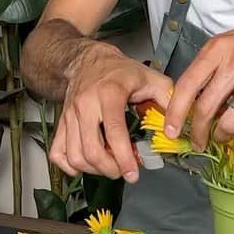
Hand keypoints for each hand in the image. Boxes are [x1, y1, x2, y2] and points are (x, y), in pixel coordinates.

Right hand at [50, 42, 172, 182]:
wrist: (89, 60)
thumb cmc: (120, 71)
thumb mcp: (151, 78)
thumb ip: (168, 101)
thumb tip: (175, 128)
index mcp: (109, 94)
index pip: (114, 132)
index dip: (124, 158)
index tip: (133, 173)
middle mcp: (85, 105)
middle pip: (91, 150)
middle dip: (110, 169)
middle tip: (125, 171)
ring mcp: (70, 115)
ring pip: (75, 156)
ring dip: (94, 170)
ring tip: (110, 166)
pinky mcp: (61, 123)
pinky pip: (58, 153)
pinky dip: (71, 166)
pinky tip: (87, 164)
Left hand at [164, 15, 233, 149]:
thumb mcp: (228, 44)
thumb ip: (208, 69)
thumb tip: (188, 101)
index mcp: (219, 49)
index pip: (187, 85)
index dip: (175, 112)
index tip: (171, 129)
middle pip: (206, 109)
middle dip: (198, 132)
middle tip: (197, 141)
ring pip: (229, 122)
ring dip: (222, 134)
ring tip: (223, 133)